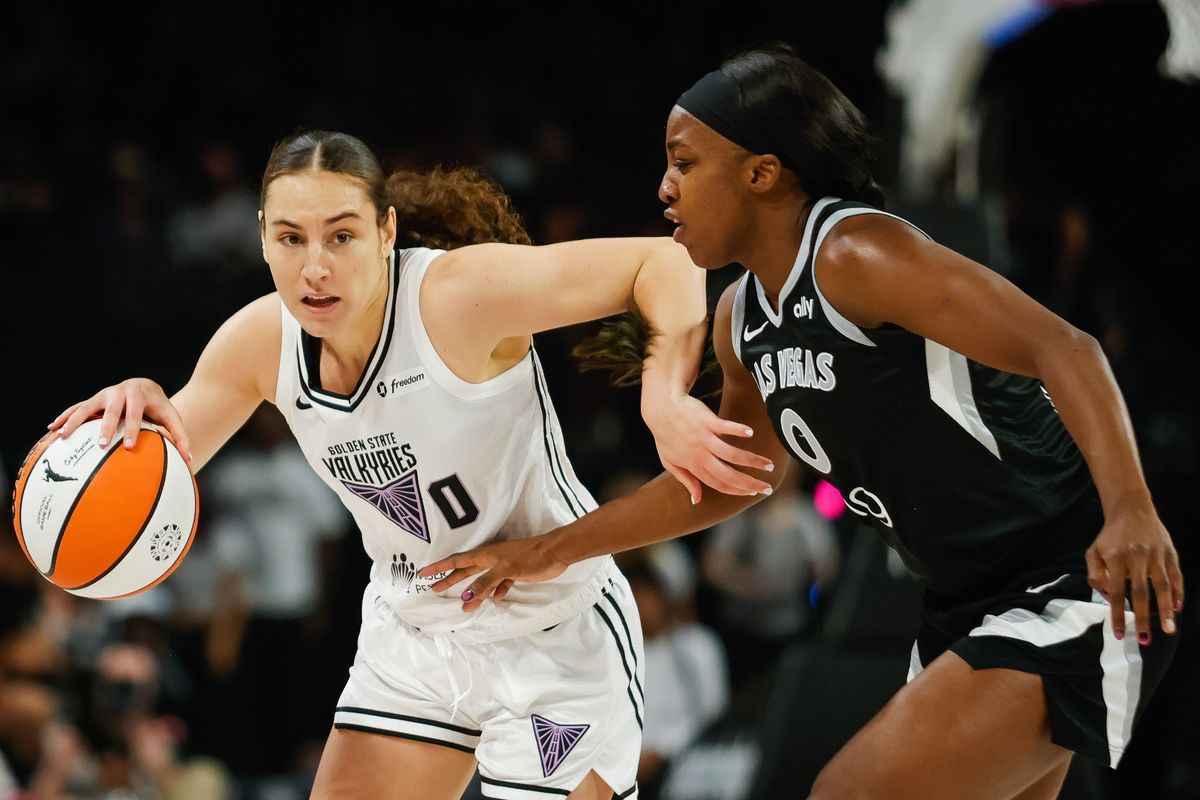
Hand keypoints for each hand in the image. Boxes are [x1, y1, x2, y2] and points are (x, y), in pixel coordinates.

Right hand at [48, 378, 192, 461]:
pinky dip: (64, 417)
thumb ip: (180, 436)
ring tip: (63, 436)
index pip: (136, 413)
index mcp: (139, 395)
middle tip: (101, 445)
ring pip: (86, 407)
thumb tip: (190, 459)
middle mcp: (118, 392)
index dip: (132, 429)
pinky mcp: (92, 401)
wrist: (144, 386)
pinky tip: (52, 429)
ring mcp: (102, 395)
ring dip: (75, 421)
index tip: (129, 446)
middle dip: (106, 427)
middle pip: (111, 410)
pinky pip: (76, 409)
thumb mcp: (171, 417)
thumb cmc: (159, 407)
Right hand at [418, 537, 568, 612]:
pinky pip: (500, 584)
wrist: (556, 553)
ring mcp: (503, 566)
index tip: (422, 573)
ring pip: (482, 580)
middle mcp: (491, 560)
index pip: (456, 561)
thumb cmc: (531, 557)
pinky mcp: (515, 573)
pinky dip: (496, 592)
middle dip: (449, 580)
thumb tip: (464, 598)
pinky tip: (496, 600)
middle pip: (465, 571)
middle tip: (433, 589)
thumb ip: (485, 583)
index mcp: (485, 555)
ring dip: (472, 591)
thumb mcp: (505, 570)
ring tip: (463, 604)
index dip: (439, 568)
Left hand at [643, 392, 773, 502]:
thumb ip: (686, 481)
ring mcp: (705, 438)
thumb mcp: (670, 462)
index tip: (752, 493)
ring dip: (753, 461)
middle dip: (750, 483)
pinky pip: (726, 427)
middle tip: (767, 487)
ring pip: (733, 454)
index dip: (737, 491)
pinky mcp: (707, 421)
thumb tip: (696, 501)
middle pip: (729, 475)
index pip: (719, 484)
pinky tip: (750, 433)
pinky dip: (738, 430)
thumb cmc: (665, 436)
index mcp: (694, 466)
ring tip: (768, 465)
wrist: (660, 409)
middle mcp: (701, 455)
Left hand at [1085, 508, 1183, 643]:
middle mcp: (1137, 557)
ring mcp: (1156, 555)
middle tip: (1144, 640)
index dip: (1117, 614)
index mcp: (1115, 558)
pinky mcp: (1170, 553)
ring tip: (1169, 630)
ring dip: (1166, 610)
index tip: (1119, 634)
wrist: (1131, 510)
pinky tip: (1177, 608)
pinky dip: (1178, 592)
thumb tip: (1108, 597)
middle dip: (1144, 618)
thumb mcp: (1093, 552)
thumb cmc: (1110, 536)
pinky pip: (1176, 576)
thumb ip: (1095, 575)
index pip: (1116, 592)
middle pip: (1141, 593)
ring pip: (1162, 586)